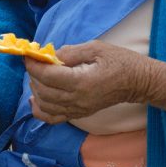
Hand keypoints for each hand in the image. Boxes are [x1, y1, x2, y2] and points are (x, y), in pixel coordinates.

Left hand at [25, 40, 149, 123]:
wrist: (138, 82)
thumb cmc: (120, 61)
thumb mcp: (96, 48)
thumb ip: (70, 52)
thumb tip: (50, 55)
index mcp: (82, 82)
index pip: (47, 76)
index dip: (33, 65)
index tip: (27, 54)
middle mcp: (78, 100)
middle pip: (43, 91)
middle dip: (33, 75)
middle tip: (34, 61)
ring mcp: (78, 110)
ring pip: (45, 105)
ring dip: (35, 89)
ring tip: (37, 74)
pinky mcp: (79, 114)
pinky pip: (53, 118)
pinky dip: (40, 109)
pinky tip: (36, 97)